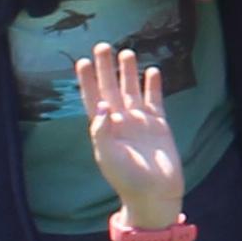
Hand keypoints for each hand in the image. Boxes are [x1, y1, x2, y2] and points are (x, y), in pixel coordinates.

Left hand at [75, 43, 186, 225]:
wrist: (155, 194)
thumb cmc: (128, 179)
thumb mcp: (109, 157)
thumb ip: (103, 131)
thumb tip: (102, 103)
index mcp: (104, 129)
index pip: (93, 99)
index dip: (87, 81)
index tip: (82, 62)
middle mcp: (120, 121)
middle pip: (111, 88)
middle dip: (106, 69)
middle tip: (102, 46)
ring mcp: (140, 122)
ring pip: (132, 90)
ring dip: (129, 72)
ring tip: (126, 52)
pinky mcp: (159, 125)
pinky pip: (155, 100)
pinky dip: (153, 86)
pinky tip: (152, 71)